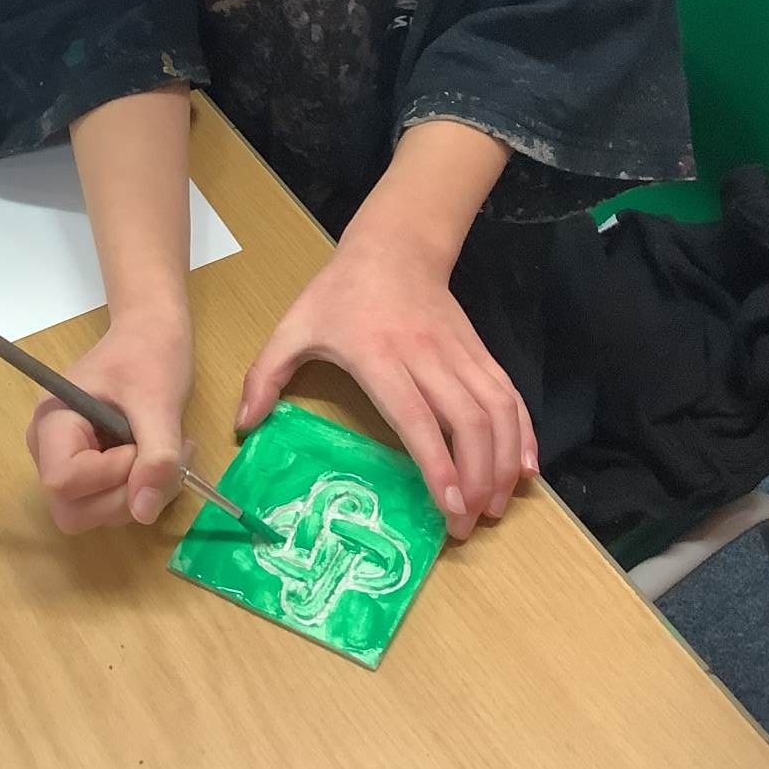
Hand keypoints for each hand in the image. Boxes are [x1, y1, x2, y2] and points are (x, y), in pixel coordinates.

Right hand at [25, 308, 191, 533]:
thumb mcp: (159, 402)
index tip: (139, 446)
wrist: (150, 334)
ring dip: (137, 495)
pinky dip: (137, 491)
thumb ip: (157, 457)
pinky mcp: (86, 469)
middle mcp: (47, 449)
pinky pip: (105, 502)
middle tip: (162, 460)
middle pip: (73, 509)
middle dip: (124, 497)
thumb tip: (145, 513)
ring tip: (168, 454)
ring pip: (92, 513)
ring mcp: (64, 461)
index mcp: (52, 421)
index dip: (108, 477)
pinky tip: (156, 458)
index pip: (62, 481)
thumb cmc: (148, 354)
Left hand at [236, 227, 538, 539]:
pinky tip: (525, 466)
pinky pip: (507, 393)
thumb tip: (243, 427)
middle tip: (470, 524)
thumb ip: (265, 375)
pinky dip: (523, 431)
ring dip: (503, 461)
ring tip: (496, 505)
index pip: (415, 416)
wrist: (394, 245)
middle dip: (477, 477)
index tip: (449, 507)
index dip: (437, 463)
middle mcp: (425, 356)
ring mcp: (458, 353)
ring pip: (496, 409)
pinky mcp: (479, 350)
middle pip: (466, 420)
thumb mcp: (294, 327)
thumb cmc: (339, 293)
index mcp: (377, 356)